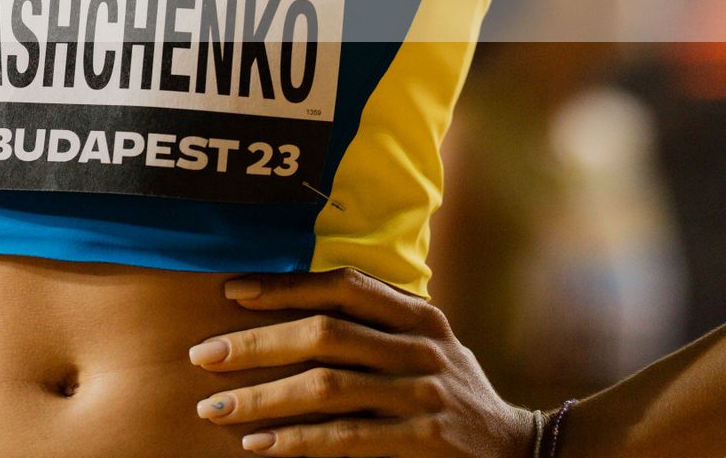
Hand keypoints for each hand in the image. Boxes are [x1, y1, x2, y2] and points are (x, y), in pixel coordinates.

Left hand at [186, 266, 535, 455]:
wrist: (522, 454)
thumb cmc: (455, 394)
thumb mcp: (428, 347)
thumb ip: (377, 327)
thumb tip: (290, 313)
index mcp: (419, 314)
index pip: (343, 284)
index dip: (286, 284)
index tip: (233, 292)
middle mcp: (422, 346)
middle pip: (325, 332)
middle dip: (257, 342)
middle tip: (204, 353)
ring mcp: (424, 393)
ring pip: (327, 386)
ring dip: (263, 397)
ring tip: (215, 406)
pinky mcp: (423, 439)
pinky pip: (347, 438)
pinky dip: (298, 441)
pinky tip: (260, 445)